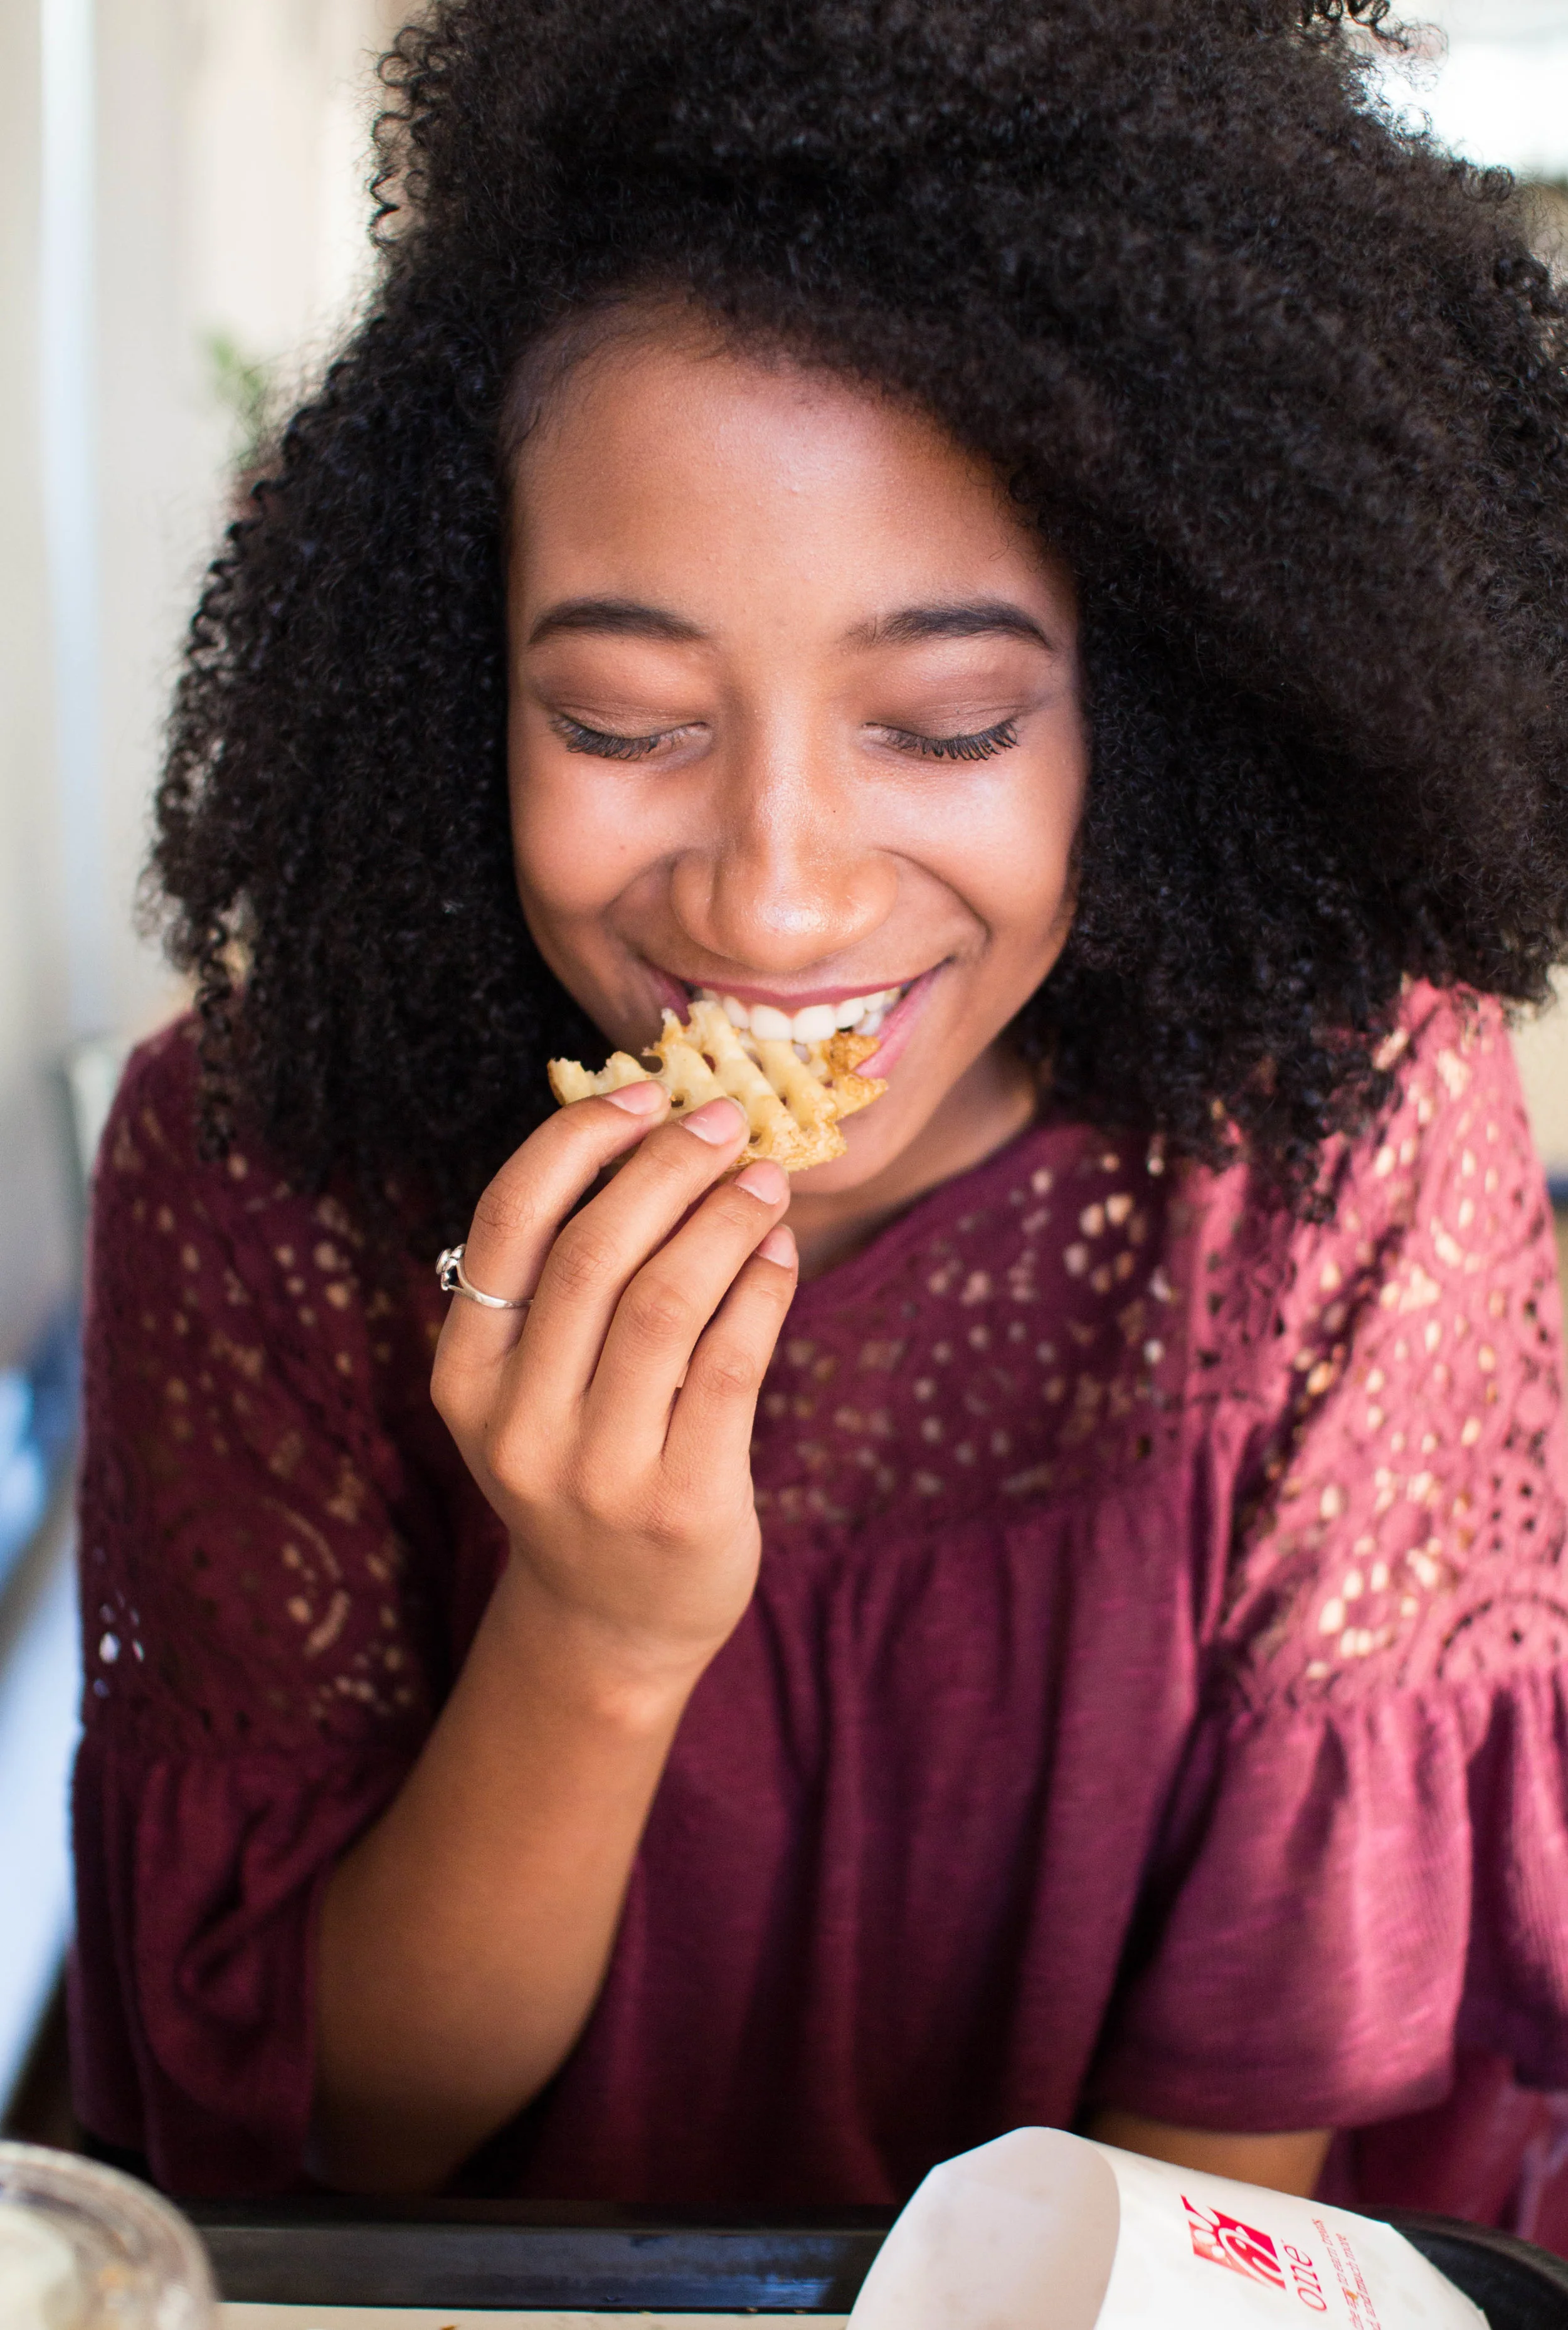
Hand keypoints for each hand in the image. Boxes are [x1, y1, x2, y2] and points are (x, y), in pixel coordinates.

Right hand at [431, 1084, 796, 1692]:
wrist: (613, 1623)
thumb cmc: (585, 1466)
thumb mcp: (538, 1385)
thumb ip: (569, 1282)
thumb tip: (653, 1136)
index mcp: (465, 1377)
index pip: (508, 1225)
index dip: (578, 1142)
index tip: (644, 1093)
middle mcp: (516, 1426)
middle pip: (594, 1253)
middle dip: (669, 1168)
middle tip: (728, 1123)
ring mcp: (596, 1472)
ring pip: (666, 1302)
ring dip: (726, 1221)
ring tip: (766, 1181)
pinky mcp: (681, 1505)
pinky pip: (731, 1366)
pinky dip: (762, 1293)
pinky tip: (780, 1255)